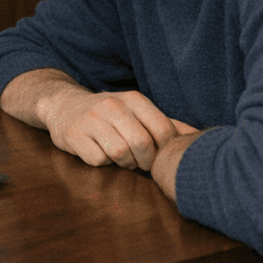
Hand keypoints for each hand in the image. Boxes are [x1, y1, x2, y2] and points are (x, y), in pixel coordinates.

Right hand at [38, 86, 196, 170]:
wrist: (63, 106)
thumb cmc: (108, 114)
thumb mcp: (136, 111)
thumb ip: (166, 123)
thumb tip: (198, 136)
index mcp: (133, 98)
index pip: (163, 130)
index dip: (163, 149)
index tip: (154, 152)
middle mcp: (112, 105)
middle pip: (142, 144)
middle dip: (144, 160)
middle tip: (137, 161)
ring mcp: (91, 119)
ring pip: (120, 153)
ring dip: (123, 163)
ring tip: (119, 158)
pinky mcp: (74, 135)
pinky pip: (98, 160)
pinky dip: (103, 163)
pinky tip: (99, 153)